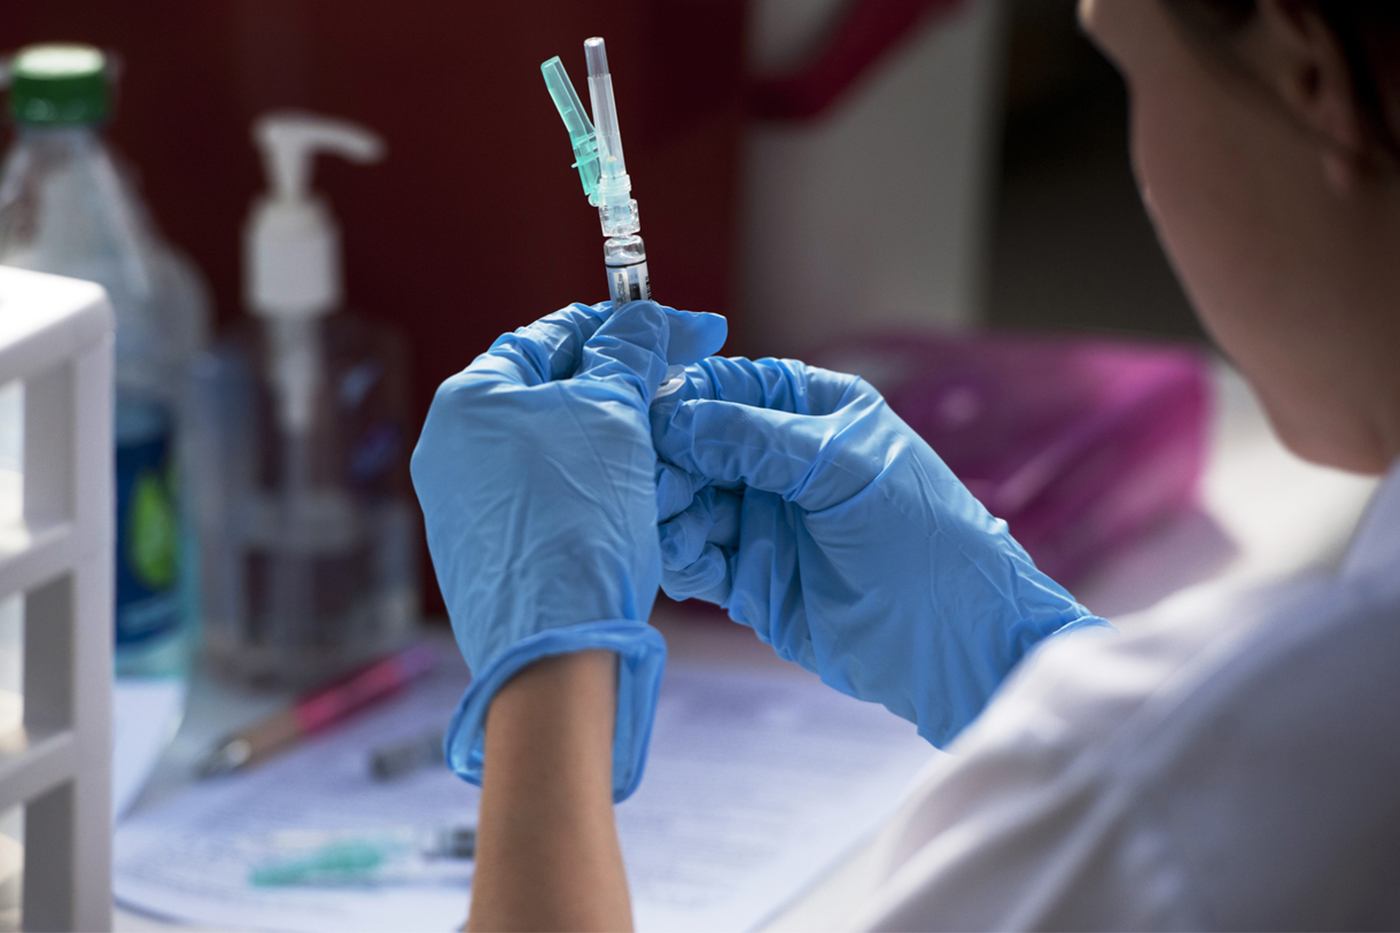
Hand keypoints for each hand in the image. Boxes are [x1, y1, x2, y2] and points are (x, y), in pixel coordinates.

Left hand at [412, 300, 725, 799]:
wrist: (556, 650)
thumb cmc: (579, 525)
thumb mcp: (615, 415)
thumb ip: (630, 352)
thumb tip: (648, 317)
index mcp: (469, 400)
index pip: (553, 333)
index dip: (625, 325)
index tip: (685, 330)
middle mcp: (451, 449)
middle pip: (550, 390)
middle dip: (621, 382)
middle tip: (682, 383)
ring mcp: (464, 506)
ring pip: (552, 447)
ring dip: (611, 436)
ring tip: (668, 441)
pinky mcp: (486, 552)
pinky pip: (545, 498)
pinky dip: (590, 487)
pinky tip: (632, 500)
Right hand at [651, 356, 1108, 745]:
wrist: (954, 645)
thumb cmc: (923, 539)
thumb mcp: (844, 470)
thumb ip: (757, 441)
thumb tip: (676, 416)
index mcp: (810, 412)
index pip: (726, 387)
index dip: (683, 399)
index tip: (647, 419)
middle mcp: (779, 460)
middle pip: (694, 445)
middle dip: (667, 461)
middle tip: (651, 485)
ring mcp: (763, 519)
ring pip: (686, 501)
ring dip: (669, 511)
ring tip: (668, 527)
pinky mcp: (750, 576)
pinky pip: (695, 554)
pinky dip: (682, 554)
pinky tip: (690, 562)